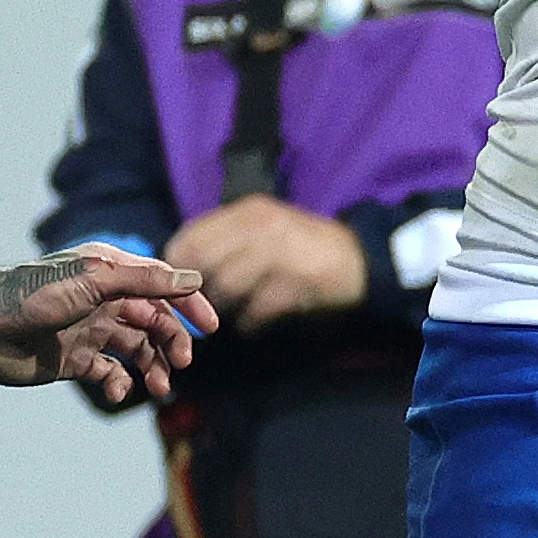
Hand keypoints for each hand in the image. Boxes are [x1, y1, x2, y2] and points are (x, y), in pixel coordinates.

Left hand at [0, 244, 212, 407]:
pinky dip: (119, 382)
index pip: (162, 285)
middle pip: (153, 321)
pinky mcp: (72, 360)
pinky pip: (109, 372)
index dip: (189, 304)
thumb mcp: (93, 281)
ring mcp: (89, 331)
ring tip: (160, 388)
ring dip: (152, 367)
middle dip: (172, 343)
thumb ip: (144, 281)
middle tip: (181, 364)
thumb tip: (192, 279)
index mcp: (109, 274)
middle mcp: (103, 300)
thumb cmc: (32, 295)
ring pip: (136, 350)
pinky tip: (117, 389)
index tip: (211, 328)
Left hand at [162, 195, 367, 331]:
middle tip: (198, 310)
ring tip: (228, 317)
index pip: (191, 236)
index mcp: (247, 212)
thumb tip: (183, 269)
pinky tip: (253, 325)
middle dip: (195, 292)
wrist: (360, 260)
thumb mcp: (265, 230)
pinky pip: (256, 309)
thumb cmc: (304, 248)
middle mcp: (261, 226)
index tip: (179, 288)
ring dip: (222, 309)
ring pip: (226, 285)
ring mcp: (280, 252)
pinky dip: (250, 323)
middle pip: (203, 261)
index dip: (177, 266)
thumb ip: (228, 241)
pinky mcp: (297, 281)